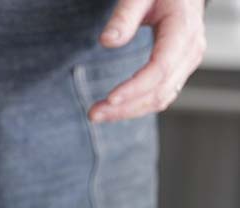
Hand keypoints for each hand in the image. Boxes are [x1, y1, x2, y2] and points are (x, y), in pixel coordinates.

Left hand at [89, 0, 206, 122]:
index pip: (160, 68)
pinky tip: (116, 109)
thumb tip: (107, 41)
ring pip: (162, 97)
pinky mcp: (179, 69)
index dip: (135, 87)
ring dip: (129, 111)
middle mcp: (190, 50)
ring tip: (98, 114)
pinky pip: (162, 94)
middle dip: (126, 106)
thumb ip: (124, 16)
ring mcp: (187, 62)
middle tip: (93, 114)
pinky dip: (138, 105)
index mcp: (183, 29)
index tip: (110, 99)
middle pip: (160, 89)